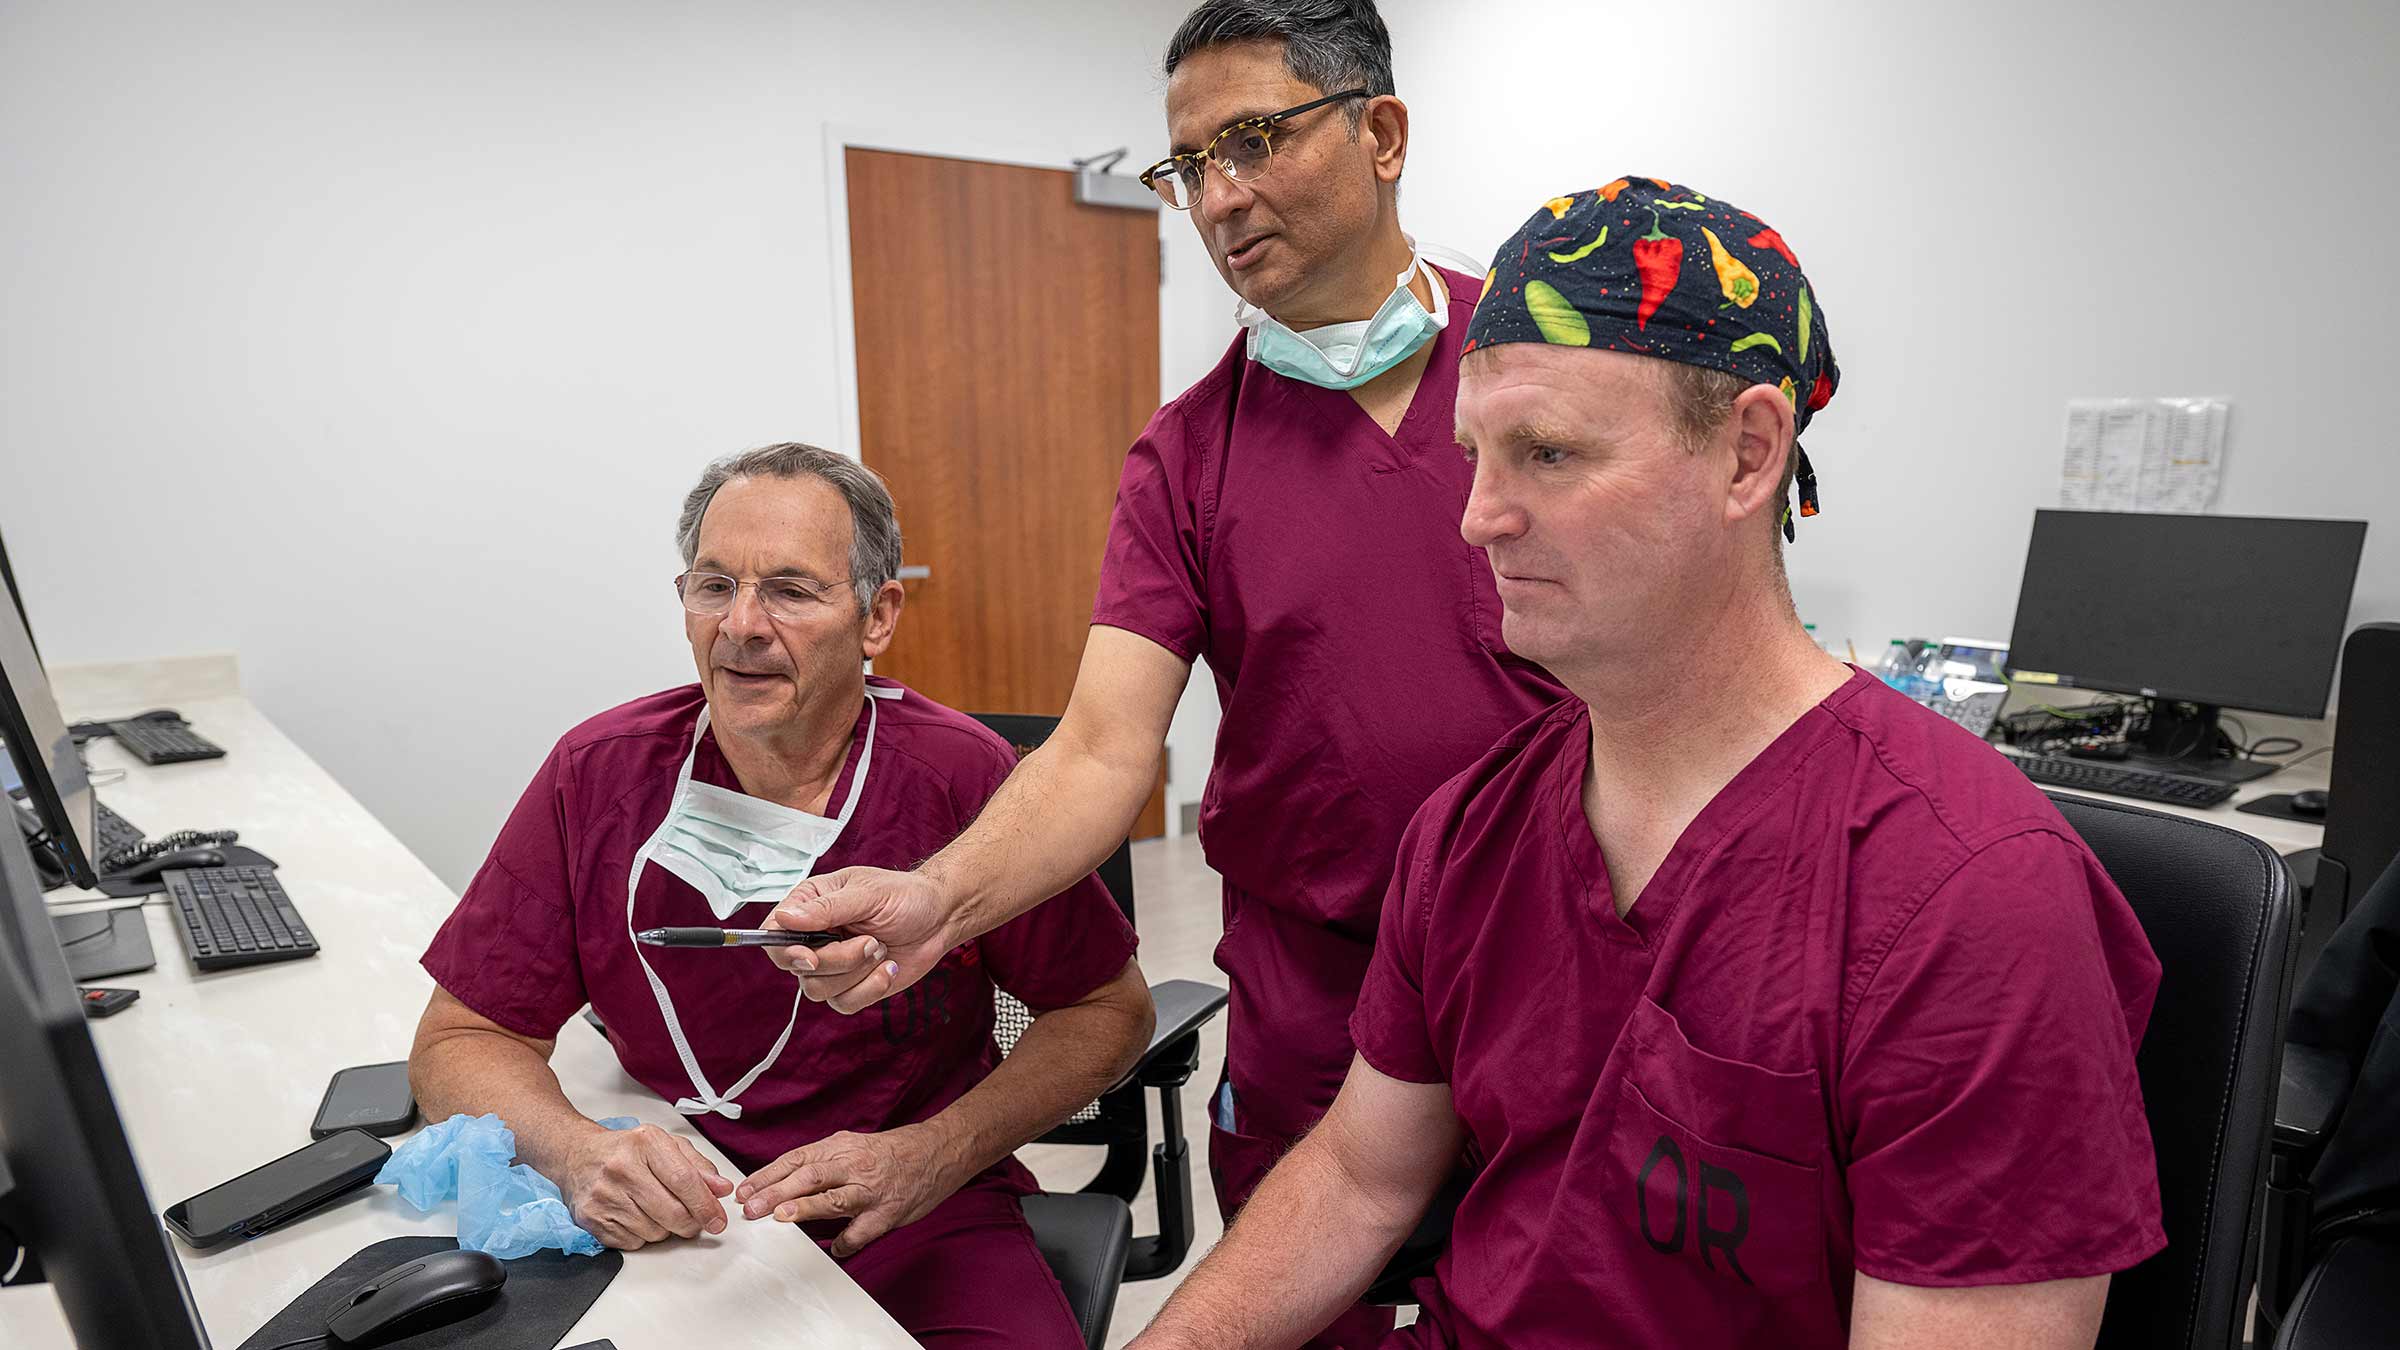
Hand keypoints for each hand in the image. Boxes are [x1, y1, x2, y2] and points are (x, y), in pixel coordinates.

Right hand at [558, 1122, 733, 1249]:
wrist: (578, 1156)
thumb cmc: (626, 1150)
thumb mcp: (666, 1145)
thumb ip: (698, 1166)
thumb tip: (721, 1189)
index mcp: (645, 1144)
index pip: (685, 1181)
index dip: (706, 1205)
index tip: (718, 1219)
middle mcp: (622, 1168)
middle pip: (673, 1213)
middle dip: (691, 1223)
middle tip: (694, 1220)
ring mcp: (604, 1196)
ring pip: (656, 1232)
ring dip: (666, 1229)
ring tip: (657, 1209)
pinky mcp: (592, 1219)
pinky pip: (634, 1242)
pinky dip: (644, 1235)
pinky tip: (638, 1216)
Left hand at [735, 1124, 959, 1256]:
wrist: (936, 1151)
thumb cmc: (889, 1153)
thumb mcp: (851, 1146)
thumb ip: (821, 1162)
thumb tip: (782, 1181)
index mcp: (839, 1148)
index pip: (795, 1160)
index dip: (766, 1175)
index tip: (744, 1191)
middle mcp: (852, 1166)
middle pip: (808, 1176)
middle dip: (775, 1192)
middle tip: (751, 1208)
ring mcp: (870, 1189)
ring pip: (834, 1197)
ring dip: (805, 1208)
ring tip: (781, 1217)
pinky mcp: (887, 1211)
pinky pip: (863, 1230)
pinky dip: (847, 1242)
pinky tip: (835, 1249)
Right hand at [766, 866, 957, 1014]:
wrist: (939, 919)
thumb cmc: (905, 897)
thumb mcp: (867, 894)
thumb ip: (826, 908)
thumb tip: (784, 918)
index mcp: (809, 905)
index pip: (773, 933)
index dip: (785, 950)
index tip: (811, 957)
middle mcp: (814, 937)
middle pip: (796, 967)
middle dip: (838, 961)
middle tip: (871, 942)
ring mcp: (831, 965)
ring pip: (817, 989)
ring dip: (857, 972)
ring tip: (882, 949)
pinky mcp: (850, 987)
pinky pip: (843, 1003)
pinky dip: (870, 988)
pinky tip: (890, 968)